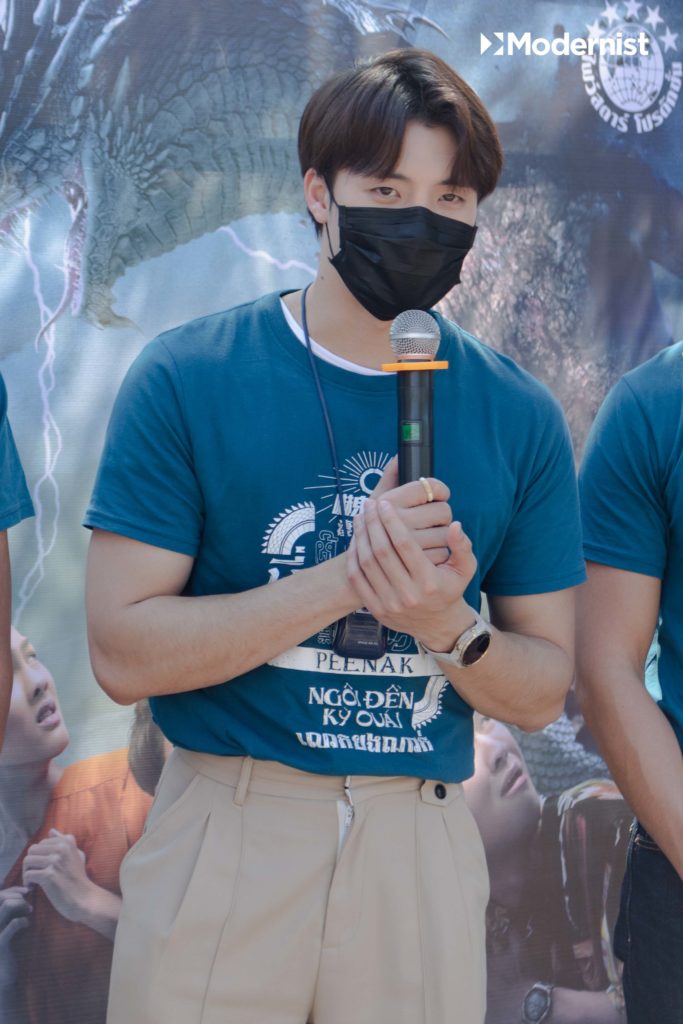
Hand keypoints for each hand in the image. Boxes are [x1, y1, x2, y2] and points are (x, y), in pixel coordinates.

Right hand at [0, 886, 31, 988]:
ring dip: (22, 905)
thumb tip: (2, 882)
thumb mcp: (3, 922)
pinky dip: (24, 920)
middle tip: (29, 906)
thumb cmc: (5, 944)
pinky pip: (14, 924)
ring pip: (7, 905)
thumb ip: (4, 904)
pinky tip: (27, 924)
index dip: (13, 889)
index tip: (27, 891)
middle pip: (2, 897)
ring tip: (29, 912)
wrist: (2, 973)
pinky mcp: (0, 943)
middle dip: (19, 896)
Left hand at [22, 829, 95, 923]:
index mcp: (67, 842)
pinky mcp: (48, 876)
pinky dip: (27, 882)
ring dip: (27, 872)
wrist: (84, 898)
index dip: (39, 856)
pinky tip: (33, 888)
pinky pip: (28, 874)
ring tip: (33, 881)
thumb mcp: (76, 855)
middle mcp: (61, 849)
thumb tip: (51, 831)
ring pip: (27, 861)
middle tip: (35, 874)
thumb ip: (64, 841)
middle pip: (32, 850)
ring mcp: (55, 862)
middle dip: (31, 863)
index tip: (43, 867)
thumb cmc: (79, 878)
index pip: (41, 843)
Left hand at [347, 484, 476, 648]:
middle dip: (373, 524)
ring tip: (359, 517)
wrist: (438, 624)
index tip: (384, 504)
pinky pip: (357, 579)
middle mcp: (408, 594)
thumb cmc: (450, 589)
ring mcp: (389, 603)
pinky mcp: (376, 609)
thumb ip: (462, 546)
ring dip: (360, 537)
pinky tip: (355, 540)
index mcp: (429, 582)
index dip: (392, 521)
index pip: (405, 545)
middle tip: (368, 504)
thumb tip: (454, 524)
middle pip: (382, 552)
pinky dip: (353, 557)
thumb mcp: (465, 569)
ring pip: (367, 563)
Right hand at [363, 459, 453, 566]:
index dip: (440, 490)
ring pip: (445, 533)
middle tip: (433, 519)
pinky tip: (428, 551)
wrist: (362, 570)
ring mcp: (407, 545)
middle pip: (443, 510)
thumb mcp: (376, 500)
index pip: (431, 486)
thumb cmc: (374, 528)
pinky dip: (440, 552)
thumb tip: (398, 455)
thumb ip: (389, 477)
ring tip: (429, 535)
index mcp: (389, 501)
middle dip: (442, 514)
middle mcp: (397, 521)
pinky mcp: (415, 565)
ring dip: (441, 535)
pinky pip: (443, 553)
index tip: (438, 494)